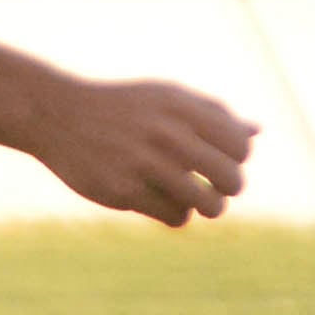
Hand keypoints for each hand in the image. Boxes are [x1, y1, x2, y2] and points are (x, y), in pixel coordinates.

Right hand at [30, 76, 256, 227]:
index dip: (237, 159)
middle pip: (230, 178)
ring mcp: (144, 163)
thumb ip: (212, 113)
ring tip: (197, 200)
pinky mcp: (123, 190)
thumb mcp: (167, 98)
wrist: (58, 116)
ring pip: (207, 204)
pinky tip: (164, 202)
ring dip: (208, 207)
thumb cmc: (123, 108)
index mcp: (182, 106)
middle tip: (214, 186)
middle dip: (228, 188)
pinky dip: (177, 214)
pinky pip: (175, 216)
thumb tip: (256, 132)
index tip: (220, 160)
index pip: (239, 146)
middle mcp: (166, 133)